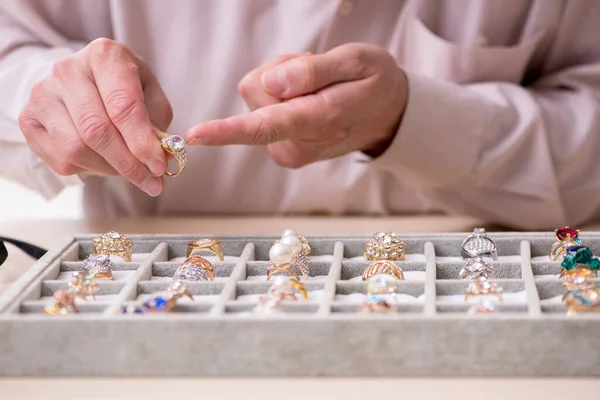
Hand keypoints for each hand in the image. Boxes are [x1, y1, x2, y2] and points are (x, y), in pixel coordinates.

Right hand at [18, 38, 172, 195]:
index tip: (159, 166)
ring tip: (128, 170)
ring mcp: (43, 93)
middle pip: (96, 130)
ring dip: (109, 169)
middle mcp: (68, 70)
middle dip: (128, 163)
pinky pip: (60, 160)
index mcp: (104, 56)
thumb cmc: (125, 89)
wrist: (87, 80)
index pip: (123, 106)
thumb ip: (157, 125)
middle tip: (151, 181)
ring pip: (76, 149)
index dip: (142, 142)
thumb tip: (163, 158)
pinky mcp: (28, 118)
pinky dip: (88, 169)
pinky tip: (103, 161)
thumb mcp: (151, 97)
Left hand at [185, 43, 406, 166]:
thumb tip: (270, 84)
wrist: (386, 115)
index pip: (266, 126)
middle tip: (318, 72)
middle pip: (256, 91)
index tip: (195, 136)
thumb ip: (312, 72)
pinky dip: (282, 95)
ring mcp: (289, 150)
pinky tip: (309, 98)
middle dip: (280, 71)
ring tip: (318, 86)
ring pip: (257, 95)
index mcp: (319, 122)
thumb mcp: (356, 63)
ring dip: (283, 82)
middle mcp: (298, 144)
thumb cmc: (374, 84)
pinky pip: (262, 107)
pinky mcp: (282, 150)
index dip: (228, 129)